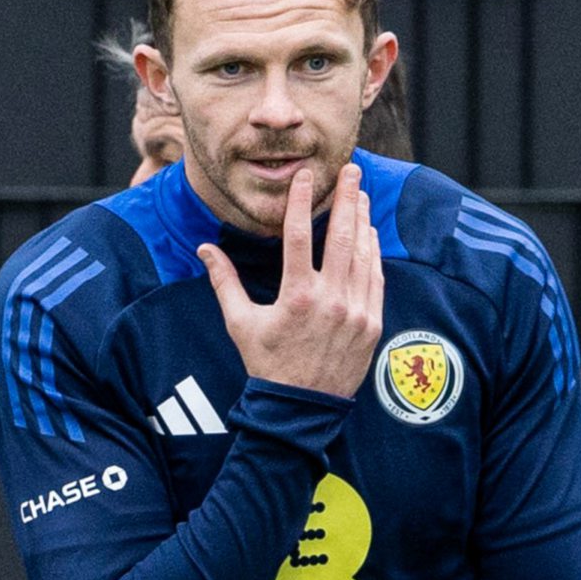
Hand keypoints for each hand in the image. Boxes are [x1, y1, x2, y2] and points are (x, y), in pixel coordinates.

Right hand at [198, 162, 383, 400]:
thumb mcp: (241, 324)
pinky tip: (370, 234)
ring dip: (363, 220)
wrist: (301, 409)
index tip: (304, 176)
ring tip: (361, 194)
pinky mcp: (371, 324)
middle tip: (351, 170)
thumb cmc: (268, 366)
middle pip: (342, 236)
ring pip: (364, 254)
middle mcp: (330, 300)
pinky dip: (374, 253)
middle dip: (348, 198)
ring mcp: (356, 312)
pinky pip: (376, 279)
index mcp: (297, 296)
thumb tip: (204, 249)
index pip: (300, 235)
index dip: (301, 201)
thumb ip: (224, 283)